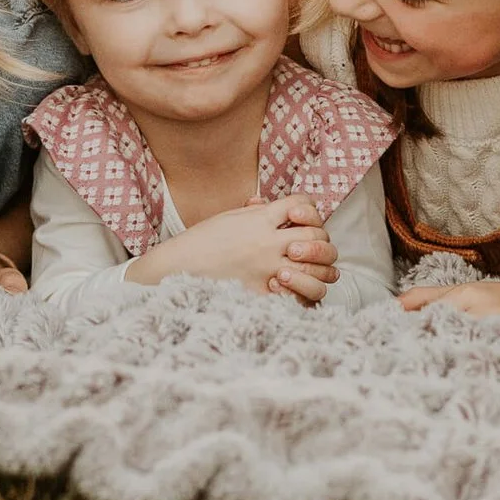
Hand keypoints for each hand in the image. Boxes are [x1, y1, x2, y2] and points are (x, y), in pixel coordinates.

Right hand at [126, 197, 340, 300]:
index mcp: (260, 219)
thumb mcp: (229, 217)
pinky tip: (300, 289)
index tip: (296, 217)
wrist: (178, 269)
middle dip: (320, 240)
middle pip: (318, 235)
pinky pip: (303, 296)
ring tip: (308, 269)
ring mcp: (270, 268)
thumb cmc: (201, 241)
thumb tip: (267, 205)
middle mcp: (269, 242)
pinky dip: (308, 293)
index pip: (303, 203)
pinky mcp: (265, 293)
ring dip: (321, 268)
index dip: (307, 209)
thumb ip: (254, 212)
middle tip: (305, 247)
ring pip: (319, 268)